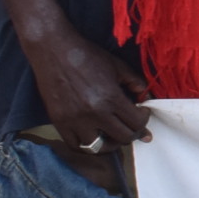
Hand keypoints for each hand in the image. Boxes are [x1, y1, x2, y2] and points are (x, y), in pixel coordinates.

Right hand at [31, 23, 151, 150]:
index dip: (144, 120)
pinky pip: (75, 145)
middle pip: (123, 138)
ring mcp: (74, 120)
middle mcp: (93, 113)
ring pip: (99, 147)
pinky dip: (87, 146)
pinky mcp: (58, 121)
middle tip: (132, 126)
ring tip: (113, 135)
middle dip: (133, 133)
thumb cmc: (87, 55)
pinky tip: (93, 137)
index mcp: (110, 98)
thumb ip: (136, 83)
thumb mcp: (118, 66)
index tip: (142, 113)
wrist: (53, 49)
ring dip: (110, 143)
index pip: (137, 123)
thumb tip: (146, 98)